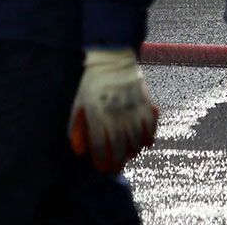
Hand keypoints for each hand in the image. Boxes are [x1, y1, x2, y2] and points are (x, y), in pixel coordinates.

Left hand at [68, 48, 158, 172]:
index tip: (102, 168)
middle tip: (116, 169)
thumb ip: (77, 126)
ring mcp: (131, 108)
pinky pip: (150, 125)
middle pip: (120, 147)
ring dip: (133, 151)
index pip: (100, 146)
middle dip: (118, 162)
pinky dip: (149, 137)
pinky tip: (145, 143)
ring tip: (129, 156)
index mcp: (97, 115)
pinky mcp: (143, 102)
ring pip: (136, 139)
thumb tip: (79, 149)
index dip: (102, 161)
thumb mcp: (79, 103)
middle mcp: (115, 114)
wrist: (112, 58)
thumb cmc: (91, 82)